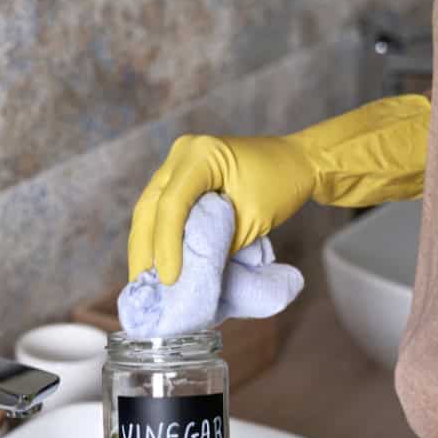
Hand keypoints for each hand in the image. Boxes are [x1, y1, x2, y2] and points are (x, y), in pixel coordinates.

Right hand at [127, 95, 430, 283]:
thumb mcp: (253, 219)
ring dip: (145, 245)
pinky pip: (160, 208)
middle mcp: (182, 153)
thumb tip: (187, 272)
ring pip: (148, 209)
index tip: (169, 279)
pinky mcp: (179, 176)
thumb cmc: (282, 185)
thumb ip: (218, 243)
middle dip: (144, 249)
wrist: (296, 162)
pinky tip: (153, 261)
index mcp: (202, 154)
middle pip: (149, 206)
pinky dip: (157, 236)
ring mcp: (177, 162)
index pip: (172, 204)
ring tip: (141, 279)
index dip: (166, 245)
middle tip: (140, 284)